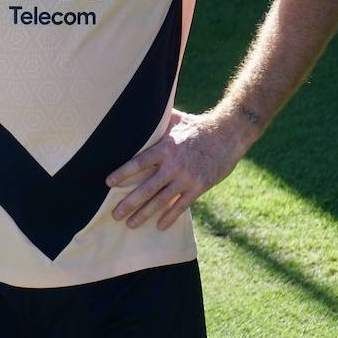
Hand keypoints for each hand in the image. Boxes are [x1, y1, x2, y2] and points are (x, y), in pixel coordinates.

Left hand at [106, 109, 252, 229]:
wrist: (228, 134)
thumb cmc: (199, 126)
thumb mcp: (177, 119)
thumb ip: (158, 122)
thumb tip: (140, 112)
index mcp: (166, 147)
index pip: (138, 163)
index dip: (123, 173)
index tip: (108, 183)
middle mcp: (174, 165)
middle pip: (146, 187)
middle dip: (129, 203)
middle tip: (114, 214)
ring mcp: (186, 178)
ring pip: (161, 200)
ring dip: (144, 214)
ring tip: (130, 224)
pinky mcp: (199, 187)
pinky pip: (181, 205)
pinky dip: (169, 216)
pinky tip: (159, 225)